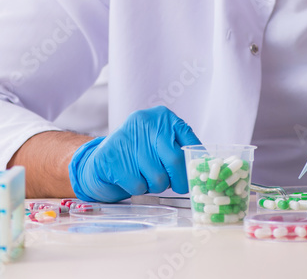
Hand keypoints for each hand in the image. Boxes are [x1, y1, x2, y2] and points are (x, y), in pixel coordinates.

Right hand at [69, 106, 200, 202]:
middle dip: (179, 181)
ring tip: (144, 176)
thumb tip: (208, 167)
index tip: (197, 178)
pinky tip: (129, 178)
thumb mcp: (159, 142)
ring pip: (158, 178)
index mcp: (161, 116)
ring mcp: (126, 138)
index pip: (189, 142)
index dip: (194, 164)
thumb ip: (180, 149)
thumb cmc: (137, 155)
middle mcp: (145, 122)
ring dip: (155, 186)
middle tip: (175, 186)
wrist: (99, 162)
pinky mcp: (112, 158)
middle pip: (176, 160)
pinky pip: (139, 185)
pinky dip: (137, 189)